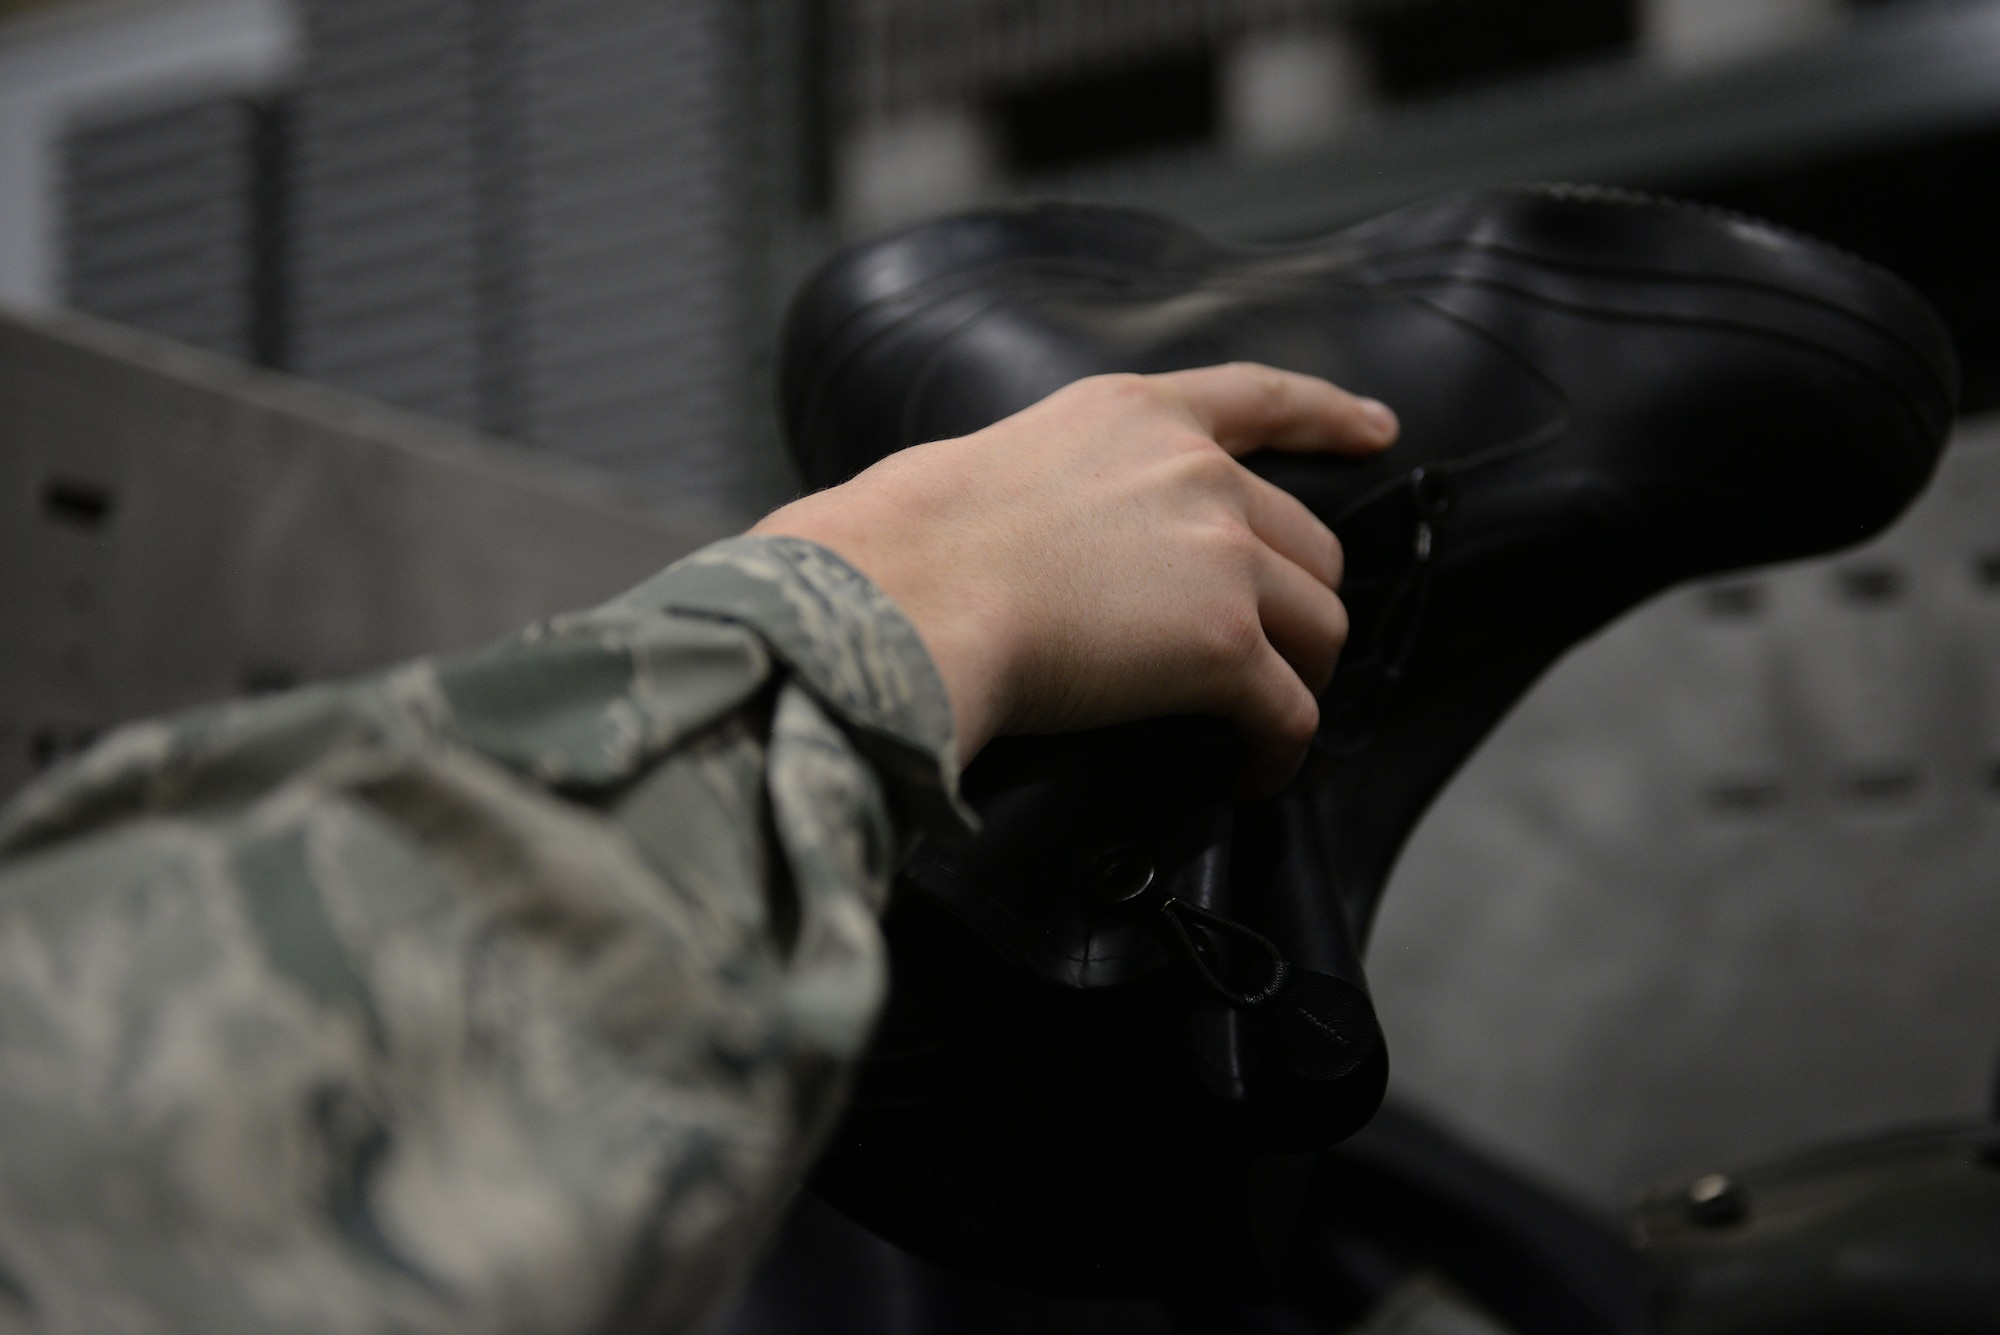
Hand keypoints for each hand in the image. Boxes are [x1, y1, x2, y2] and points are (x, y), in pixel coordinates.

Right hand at [752, 363, 1396, 793]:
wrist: (903, 597)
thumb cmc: (899, 546)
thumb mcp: (985, 463)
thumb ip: (1045, 485)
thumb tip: (1020, 545)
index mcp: (1133, 413)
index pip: (1258, 398)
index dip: (1330, 415)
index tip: (1379, 430)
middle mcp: (1196, 472)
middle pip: (1307, 543)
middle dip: (1295, 604)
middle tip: (1267, 654)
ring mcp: (1221, 556)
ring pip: (1318, 627)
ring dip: (1297, 678)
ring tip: (1256, 723)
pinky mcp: (1223, 646)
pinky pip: (1289, 713)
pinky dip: (1278, 752)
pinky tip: (1248, 776)